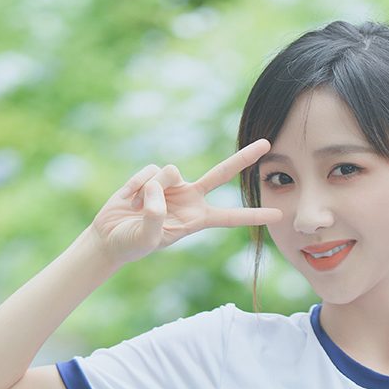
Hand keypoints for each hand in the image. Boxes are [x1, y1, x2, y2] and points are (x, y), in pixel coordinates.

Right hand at [89, 140, 283, 266]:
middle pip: (221, 174)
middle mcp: (190, 199)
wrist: (110, 237)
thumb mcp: (147, 237)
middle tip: (267, 143)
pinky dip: (136, 185)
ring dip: (151, 189)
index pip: (230, 217)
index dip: (252, 215)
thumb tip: (158, 188)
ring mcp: (173, 186)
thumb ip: (155, 215)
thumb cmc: (131, 244)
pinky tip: (127, 198)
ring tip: (137, 207)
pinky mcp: (154, 176)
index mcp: (196, 220)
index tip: (278, 215)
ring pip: (170, 171)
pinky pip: (150, 171)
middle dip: (243, 158)